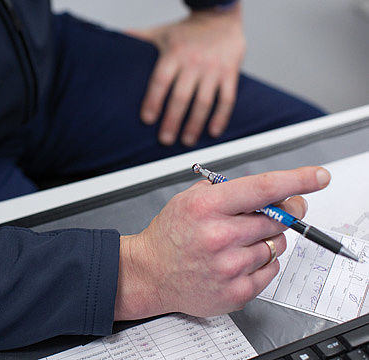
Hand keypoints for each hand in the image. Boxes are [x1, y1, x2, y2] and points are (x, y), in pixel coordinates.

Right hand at [114, 166, 331, 320]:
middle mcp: (220, 236)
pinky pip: (271, 269)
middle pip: (278, 218)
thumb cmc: (170, 236)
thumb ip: (226, 190)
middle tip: (275, 213)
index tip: (317, 177)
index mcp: (207, 207)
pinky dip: (261, 262)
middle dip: (283, 212)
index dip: (296, 180)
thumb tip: (270, 189)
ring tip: (238, 242)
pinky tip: (237, 260)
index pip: (262, 188)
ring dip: (266, 239)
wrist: (150, 273)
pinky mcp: (237, 290)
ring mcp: (230, 266)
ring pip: (276, 244)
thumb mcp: (188, 199)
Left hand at [128, 2, 244, 145]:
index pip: (160, 81)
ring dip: (195, 124)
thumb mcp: (161, 32)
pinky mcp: (230, 72)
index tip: (147, 119)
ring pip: (204, 101)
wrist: (219, 14)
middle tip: (165, 139)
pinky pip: (227, 98)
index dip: (153, 101)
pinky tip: (212, 132)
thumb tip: (114, 38)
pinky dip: (220, 117)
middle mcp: (193, 62)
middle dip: (172, 120)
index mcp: (174, 54)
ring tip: (186, 141)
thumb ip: (139, 38)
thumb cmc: (186, 30)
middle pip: (181, 96)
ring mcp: (213, 69)